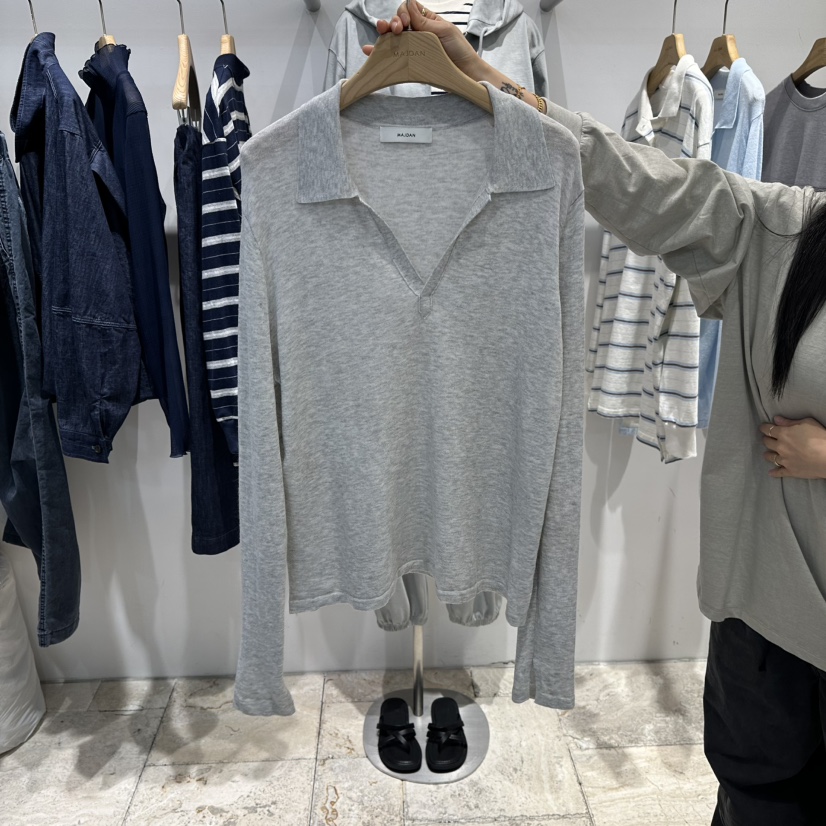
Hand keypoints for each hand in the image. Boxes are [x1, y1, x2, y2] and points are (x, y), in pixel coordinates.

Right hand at [362, 2, 489, 82]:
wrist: (465, 73)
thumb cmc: (459, 50)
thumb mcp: (443, 31)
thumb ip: (424, 20)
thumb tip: (409, 1)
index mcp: (425, 21)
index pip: (407, 11)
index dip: (403, 13)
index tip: (405, 22)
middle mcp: (416, 33)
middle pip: (397, 22)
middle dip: (392, 22)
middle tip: (396, 30)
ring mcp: (412, 47)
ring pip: (392, 37)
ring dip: (383, 33)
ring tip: (381, 32)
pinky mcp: (409, 62)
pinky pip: (392, 55)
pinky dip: (379, 52)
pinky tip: (370, 50)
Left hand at [759, 416, 825, 479]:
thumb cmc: (820, 437)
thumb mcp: (807, 423)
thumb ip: (790, 422)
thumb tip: (776, 419)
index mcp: (783, 434)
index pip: (768, 429)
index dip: (764, 428)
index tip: (763, 427)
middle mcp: (780, 447)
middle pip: (767, 442)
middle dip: (767, 439)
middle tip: (768, 439)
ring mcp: (784, 460)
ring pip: (770, 457)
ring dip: (768, 454)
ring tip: (768, 454)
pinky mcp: (790, 471)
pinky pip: (778, 472)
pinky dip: (774, 473)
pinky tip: (771, 473)